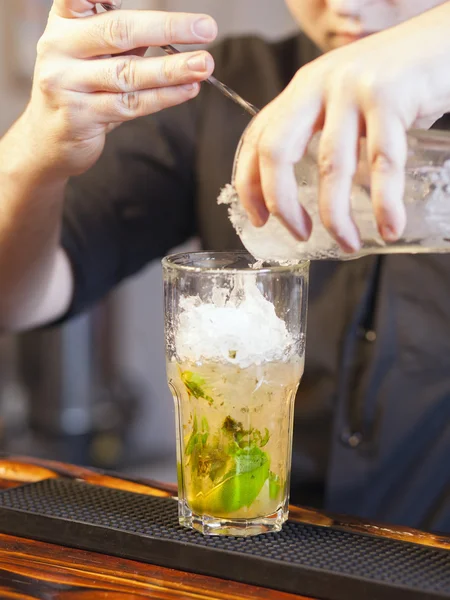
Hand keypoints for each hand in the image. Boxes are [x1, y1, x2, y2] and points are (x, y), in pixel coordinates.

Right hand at [25, 0, 216, 178]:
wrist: (49, 138)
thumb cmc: (80, 87)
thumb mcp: (94, 52)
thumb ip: (124, 36)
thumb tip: (179, 26)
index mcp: (65, 22)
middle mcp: (59, 47)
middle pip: (118, 32)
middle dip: (167, 28)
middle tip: (206, 28)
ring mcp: (66, 83)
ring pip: (128, 73)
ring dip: (172, 69)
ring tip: (204, 64)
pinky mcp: (80, 117)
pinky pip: (130, 104)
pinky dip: (163, 97)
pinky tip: (187, 89)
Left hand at [234, 3, 449, 251]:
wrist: (444, 42)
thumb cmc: (394, 81)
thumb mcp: (343, 99)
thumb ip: (320, 130)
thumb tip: (300, 189)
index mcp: (302, 89)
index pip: (257, 140)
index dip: (250, 186)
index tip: (259, 219)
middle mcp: (319, 84)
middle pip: (278, 153)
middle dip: (283, 205)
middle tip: (300, 235)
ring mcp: (352, 88)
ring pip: (331, 167)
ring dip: (336, 217)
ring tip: (348, 244)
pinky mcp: (390, 96)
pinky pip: (383, 163)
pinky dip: (386, 203)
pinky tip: (389, 228)